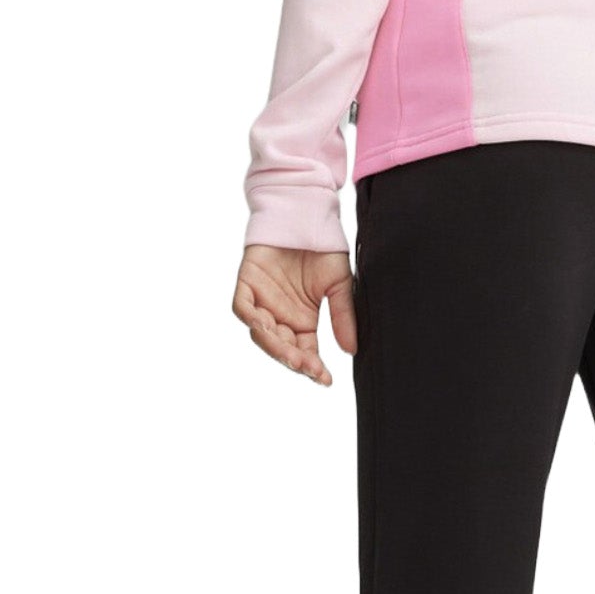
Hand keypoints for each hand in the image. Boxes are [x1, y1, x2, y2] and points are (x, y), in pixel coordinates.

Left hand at [232, 244, 356, 384]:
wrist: (306, 213)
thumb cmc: (324, 247)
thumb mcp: (339, 284)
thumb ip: (343, 316)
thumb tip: (351, 351)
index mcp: (303, 320)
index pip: (306, 352)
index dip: (313, 368)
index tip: (325, 379)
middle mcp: (281, 316)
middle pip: (282, 348)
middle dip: (294, 360)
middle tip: (307, 367)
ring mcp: (262, 301)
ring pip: (261, 334)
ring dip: (274, 346)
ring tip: (290, 353)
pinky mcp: (247, 284)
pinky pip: (242, 308)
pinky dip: (251, 319)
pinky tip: (266, 326)